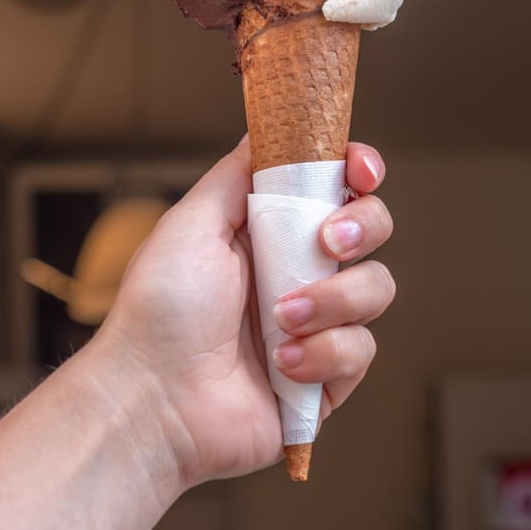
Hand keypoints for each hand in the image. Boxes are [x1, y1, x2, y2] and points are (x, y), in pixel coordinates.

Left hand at [99, 137, 395, 488]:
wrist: (154, 398)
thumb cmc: (160, 308)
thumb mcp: (192, 222)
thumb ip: (237, 175)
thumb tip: (266, 131)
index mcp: (270, 230)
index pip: (335, 187)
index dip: (359, 172)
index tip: (360, 172)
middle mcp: (299, 270)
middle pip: (372, 228)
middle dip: (362, 227)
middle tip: (327, 241)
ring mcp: (318, 323)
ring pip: (376, 288)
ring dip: (334, 299)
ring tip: (281, 319)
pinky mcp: (327, 376)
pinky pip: (361, 351)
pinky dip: (324, 354)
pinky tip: (282, 364)